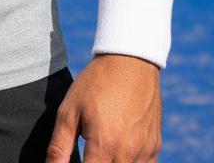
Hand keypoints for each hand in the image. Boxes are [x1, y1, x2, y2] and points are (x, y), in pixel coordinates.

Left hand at [46, 54, 162, 161]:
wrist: (130, 60)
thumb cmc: (96, 83)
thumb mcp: (70, 110)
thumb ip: (59, 147)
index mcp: (104, 145)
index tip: (78, 158)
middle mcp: (128, 153)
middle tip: (89, 152)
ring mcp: (145, 151)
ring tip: (101, 149)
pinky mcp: (154, 147)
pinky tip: (118, 152)